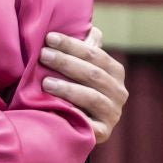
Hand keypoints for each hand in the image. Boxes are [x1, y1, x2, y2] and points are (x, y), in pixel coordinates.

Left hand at [40, 27, 126, 144]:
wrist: (76, 126)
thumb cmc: (77, 88)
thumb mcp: (82, 68)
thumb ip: (87, 49)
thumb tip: (93, 29)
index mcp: (115, 72)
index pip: (95, 54)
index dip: (72, 45)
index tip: (49, 38)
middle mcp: (119, 93)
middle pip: (93, 74)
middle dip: (66, 63)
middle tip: (43, 55)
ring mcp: (112, 114)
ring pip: (92, 97)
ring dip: (68, 88)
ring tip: (45, 82)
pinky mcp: (102, 133)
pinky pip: (88, 123)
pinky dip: (73, 114)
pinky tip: (55, 107)